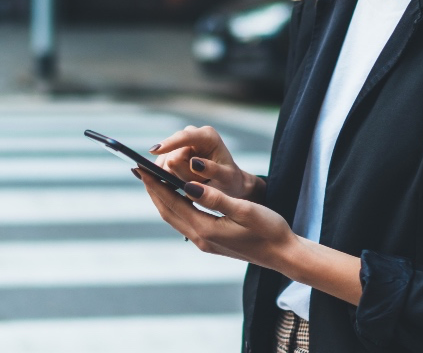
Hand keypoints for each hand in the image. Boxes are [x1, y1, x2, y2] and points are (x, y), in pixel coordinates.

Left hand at [137, 168, 296, 269]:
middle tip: (139, 169)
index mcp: (206, 229)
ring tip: (151, 179)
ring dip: (161, 198)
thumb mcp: (245, 210)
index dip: (155, 184)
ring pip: (174, 217)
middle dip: (153, 189)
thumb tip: (189, 186)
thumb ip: (216, 199)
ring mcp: (205, 242)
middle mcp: (201, 238)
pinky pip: (184, 221)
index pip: (172, 203)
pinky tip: (176, 195)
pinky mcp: (211, 242)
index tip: (141, 167)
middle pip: (167, 211)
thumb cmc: (269, 229)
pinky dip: (174, 205)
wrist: (284, 254)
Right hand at [150, 126, 265, 202]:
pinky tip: (183, 182)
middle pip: (172, 156)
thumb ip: (212, 170)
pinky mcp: (171, 152)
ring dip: (177, 177)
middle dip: (182, 173)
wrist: (227, 182)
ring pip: (164, 163)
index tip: (154, 151)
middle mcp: (192, 134)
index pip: (184, 137)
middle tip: (201, 181)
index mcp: (208, 136)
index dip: (169, 144)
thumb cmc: (229, 179)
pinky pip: (161, 167)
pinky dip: (170, 178)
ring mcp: (180, 143)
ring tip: (196, 181)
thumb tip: (194, 163)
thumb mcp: (226, 177)